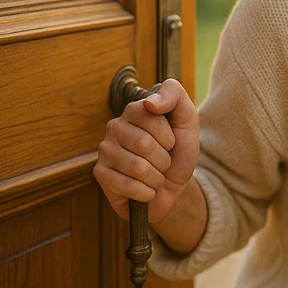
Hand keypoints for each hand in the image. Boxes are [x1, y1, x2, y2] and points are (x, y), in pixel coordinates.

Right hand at [93, 79, 199, 223]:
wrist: (174, 185)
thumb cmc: (179, 150)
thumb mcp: (187, 119)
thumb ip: (174, 95)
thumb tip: (149, 102)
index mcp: (134, 110)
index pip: (151, 118)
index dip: (168, 136)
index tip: (171, 142)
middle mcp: (115, 126)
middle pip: (143, 144)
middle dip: (163, 159)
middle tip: (163, 162)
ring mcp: (105, 150)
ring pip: (137, 167)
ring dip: (156, 177)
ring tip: (155, 175)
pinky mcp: (100, 174)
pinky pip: (128, 186)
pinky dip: (146, 192)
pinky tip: (146, 189)